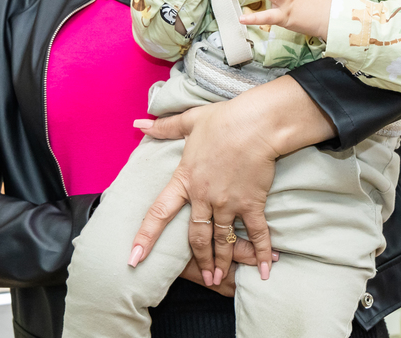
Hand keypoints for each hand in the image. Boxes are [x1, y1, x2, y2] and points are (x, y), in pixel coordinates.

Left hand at [128, 98, 278, 287]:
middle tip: (203, 279)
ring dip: (222, 262)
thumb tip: (139, 122)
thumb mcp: (190, 121)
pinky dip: (261, 252)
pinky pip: (257, 233)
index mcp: (185, 179)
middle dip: (199, 260)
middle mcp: (204, 197)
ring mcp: (228, 203)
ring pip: (222, 240)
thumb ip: (164, 127)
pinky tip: (266, 269)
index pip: (159, 212)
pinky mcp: (251, 203)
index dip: (146, 237)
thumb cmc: (224, 120)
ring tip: (221, 280)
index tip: (134, 258)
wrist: (256, 124)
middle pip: (196, 237)